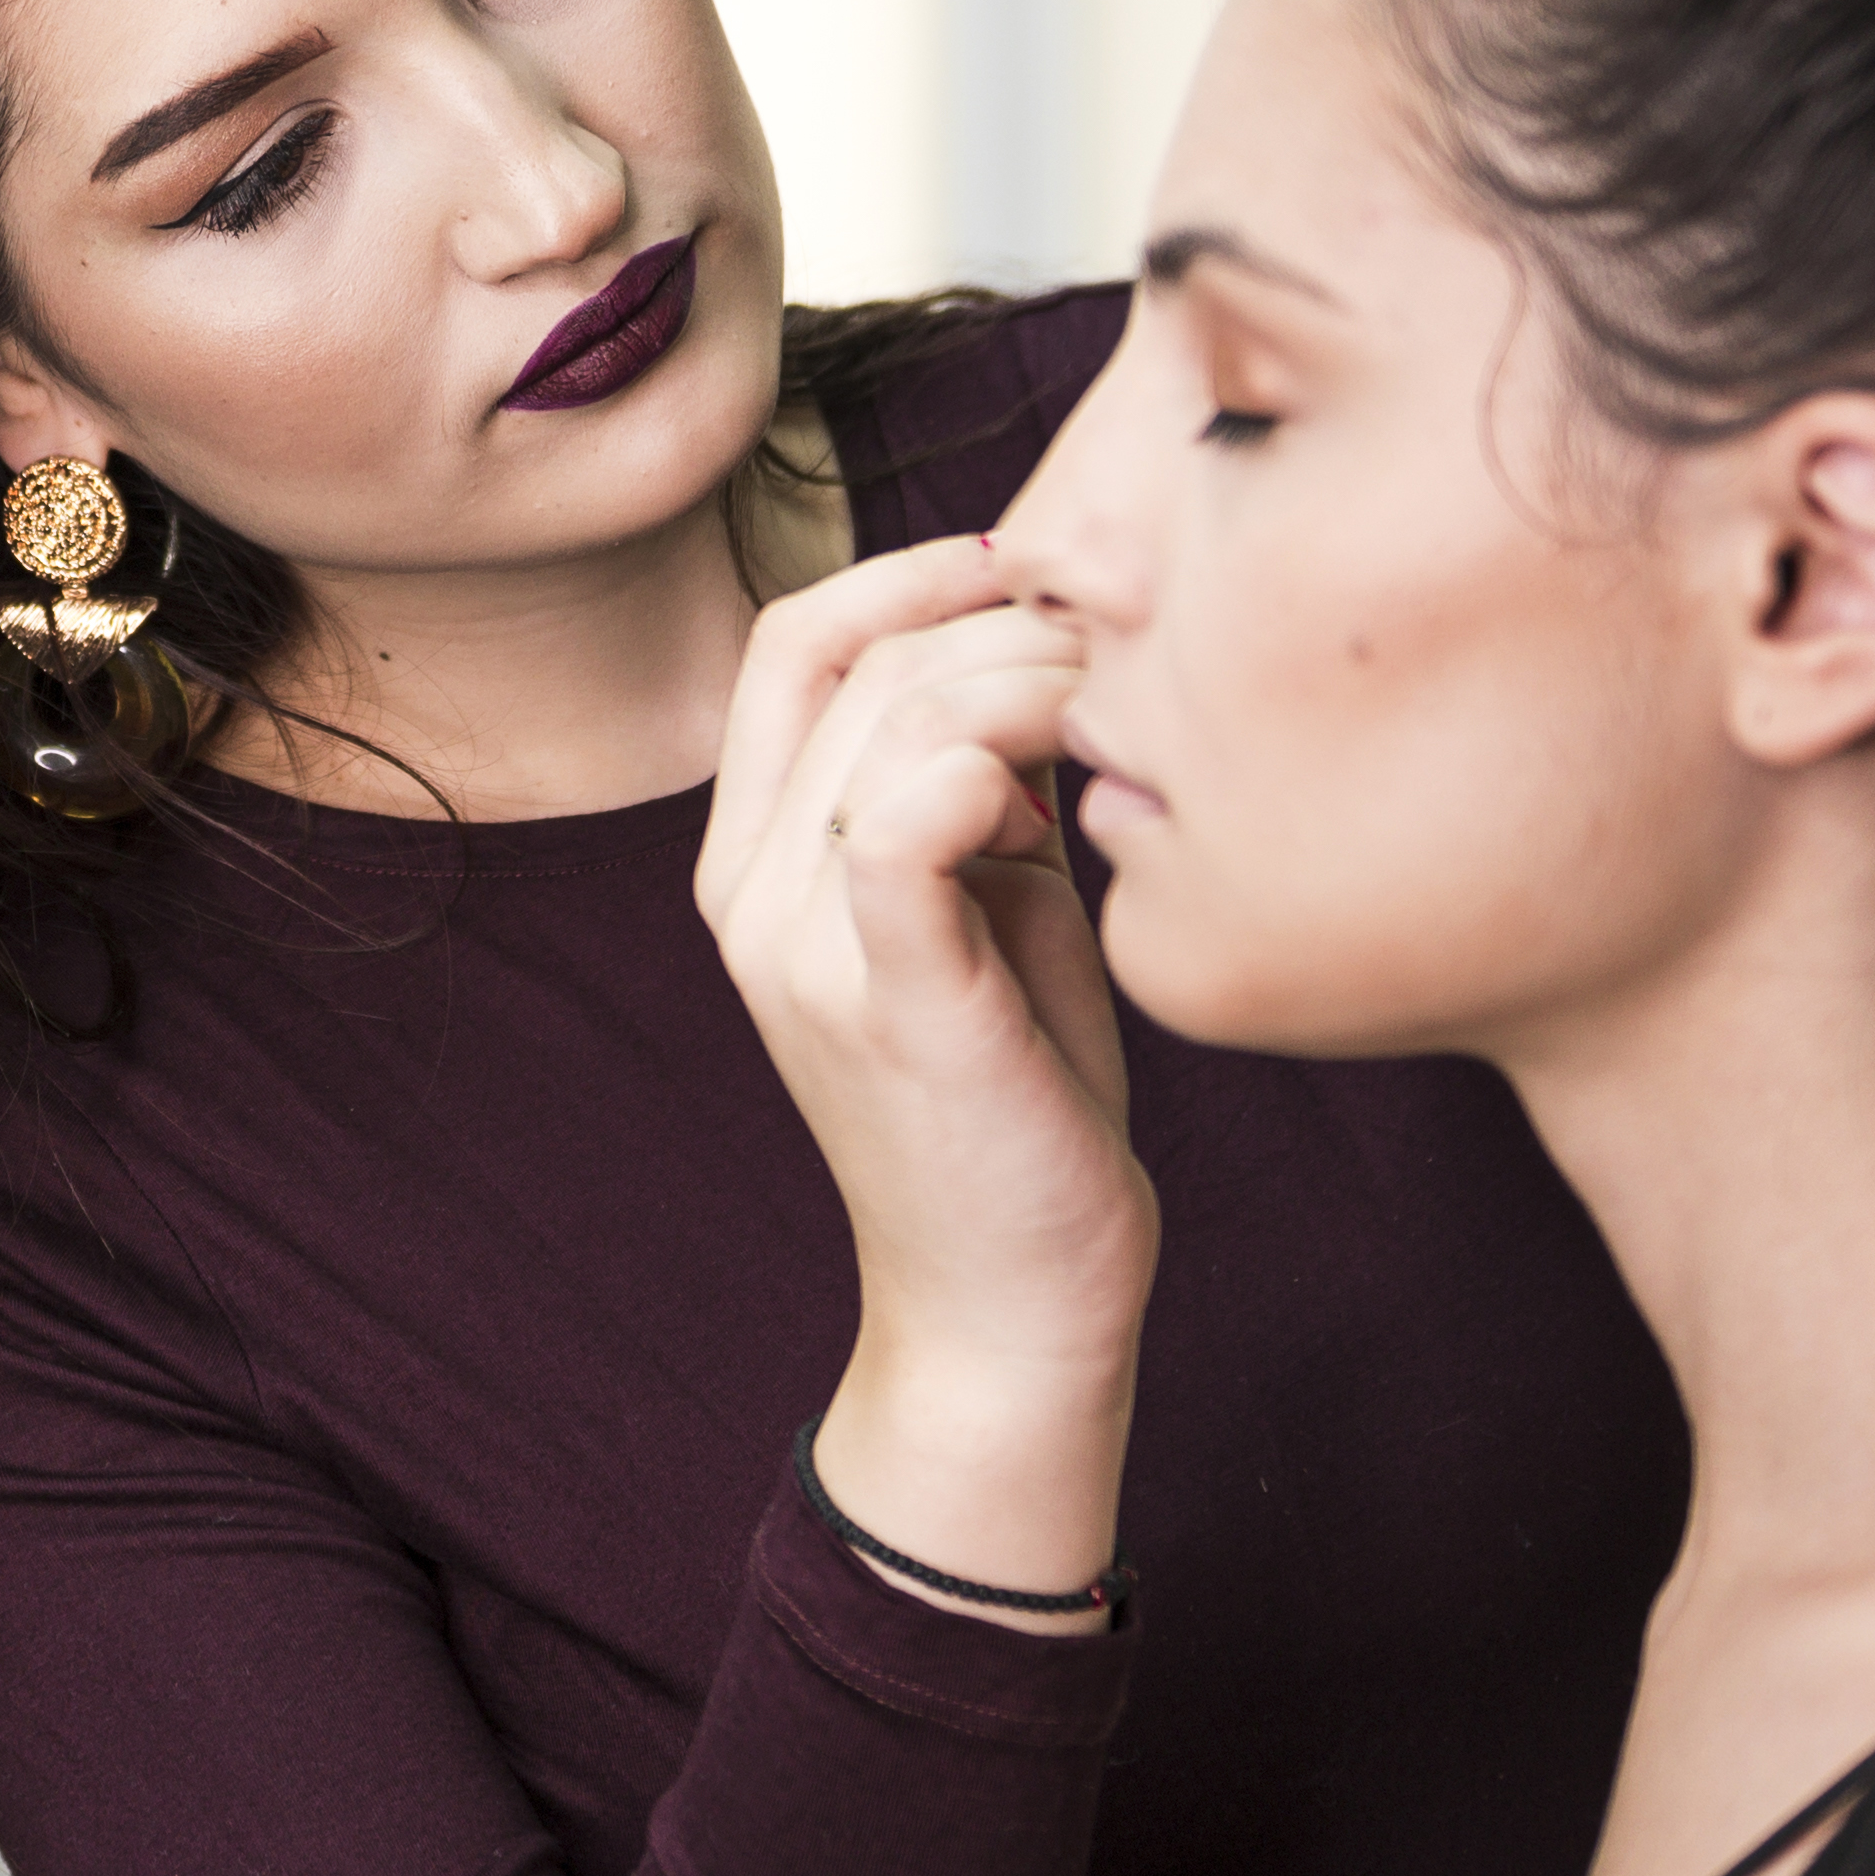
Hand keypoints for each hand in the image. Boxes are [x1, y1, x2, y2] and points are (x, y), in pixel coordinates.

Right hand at [697, 538, 1153, 1620]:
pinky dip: (987, 773)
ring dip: (1030, 689)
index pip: (792, 643)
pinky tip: (1058, 808)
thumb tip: (1057, 637)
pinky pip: (904, 828)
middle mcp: (749, 896)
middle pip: (864, 665)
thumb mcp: (991, 901)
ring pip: (899, 722)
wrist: (1012, 1301)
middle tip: (1125, 662)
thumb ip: (990, 780)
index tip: (1033, 574)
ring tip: (1116, 736)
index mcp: (753, 861)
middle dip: (1011, 627)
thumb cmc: (1019, 1090)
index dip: (907, 576)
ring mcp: (802, 952)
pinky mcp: (887, 1004)